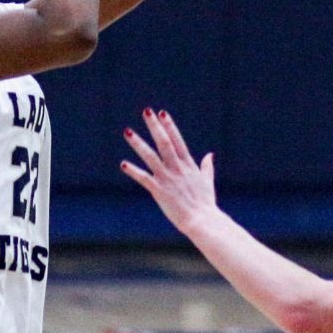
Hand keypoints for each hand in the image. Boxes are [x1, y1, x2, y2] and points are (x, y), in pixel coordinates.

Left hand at [120, 108, 216, 229]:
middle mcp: (177, 168)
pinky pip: (144, 178)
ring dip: (138, 143)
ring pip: (150, 156)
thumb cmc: (205, 203)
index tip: (162, 113)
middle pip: (164, 142)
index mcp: (188, 165)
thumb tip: (210, 155)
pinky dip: (133, 171)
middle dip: (155, 126)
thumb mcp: (207, 182)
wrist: (202, 220)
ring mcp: (167, 178)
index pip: (177, 140)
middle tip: (146, 112)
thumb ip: (207, 167)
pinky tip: (123, 164)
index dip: (169, 126)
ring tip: (127, 131)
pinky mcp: (159, 191)